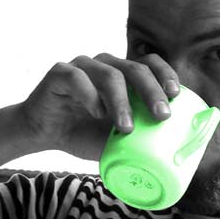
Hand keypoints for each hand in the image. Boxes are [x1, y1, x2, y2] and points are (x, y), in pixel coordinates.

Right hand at [17, 53, 180, 160]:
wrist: (44, 134)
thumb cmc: (85, 133)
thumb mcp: (118, 139)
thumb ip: (140, 138)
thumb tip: (173, 155)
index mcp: (124, 74)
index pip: (150, 63)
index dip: (165, 74)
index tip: (175, 95)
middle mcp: (106, 65)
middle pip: (135, 69)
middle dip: (152, 92)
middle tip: (161, 115)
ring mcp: (83, 66)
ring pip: (110, 75)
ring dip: (122, 102)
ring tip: (126, 128)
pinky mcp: (60, 72)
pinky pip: (77, 78)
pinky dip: (90, 95)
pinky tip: (97, 113)